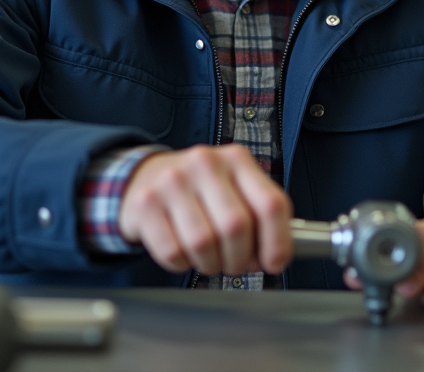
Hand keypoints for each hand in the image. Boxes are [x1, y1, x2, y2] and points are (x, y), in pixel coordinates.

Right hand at [118, 144, 292, 275]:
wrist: (146, 176)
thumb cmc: (198, 189)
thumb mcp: (234, 188)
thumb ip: (259, 216)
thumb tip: (274, 257)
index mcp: (236, 160)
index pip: (270, 204)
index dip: (277, 241)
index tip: (274, 263)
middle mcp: (205, 164)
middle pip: (236, 227)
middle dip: (238, 259)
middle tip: (234, 263)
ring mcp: (172, 181)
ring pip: (203, 244)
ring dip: (209, 264)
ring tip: (207, 256)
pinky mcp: (145, 203)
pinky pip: (172, 252)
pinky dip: (182, 263)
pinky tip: (183, 251)